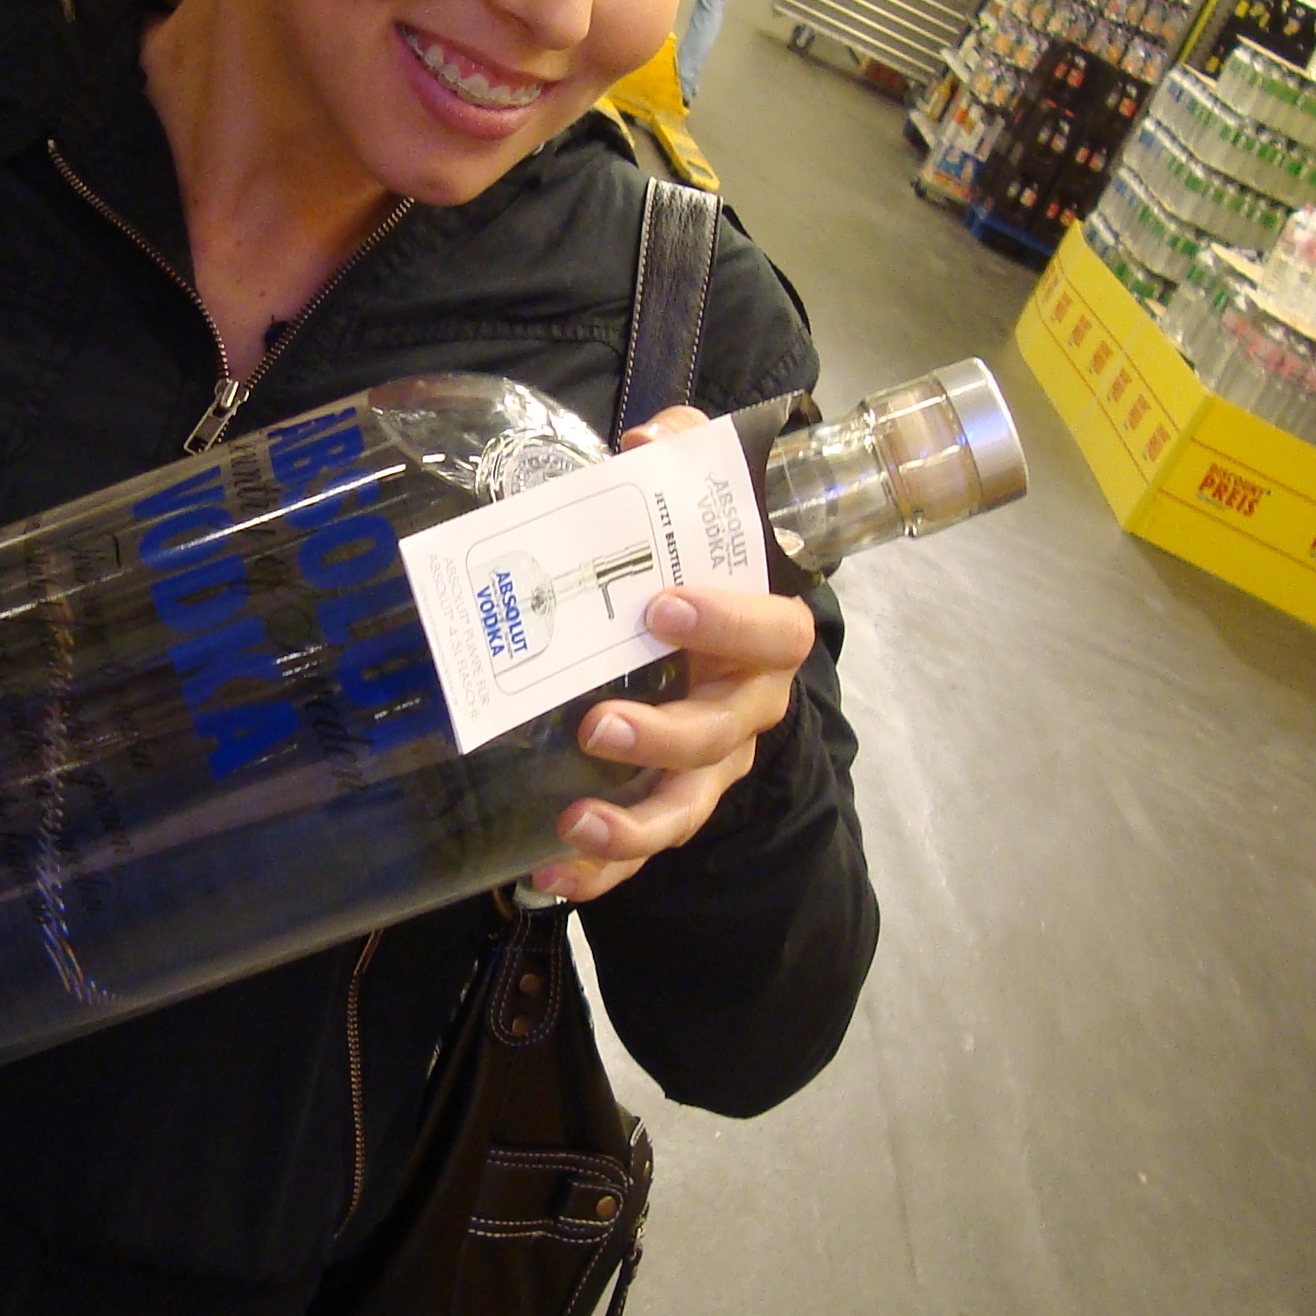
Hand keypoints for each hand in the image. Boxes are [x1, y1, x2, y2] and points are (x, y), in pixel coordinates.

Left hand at [529, 407, 818, 904]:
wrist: (707, 625)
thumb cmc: (696, 566)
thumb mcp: (693, 503)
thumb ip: (678, 455)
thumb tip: (640, 438)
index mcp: (759, 637)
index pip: (771, 633)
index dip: (726, 623)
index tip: (663, 605)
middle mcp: (743, 709)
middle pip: (721, 735)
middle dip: (664, 738)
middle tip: (598, 727)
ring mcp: (708, 766)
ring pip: (685, 808)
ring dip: (632, 825)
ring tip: (575, 824)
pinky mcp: (666, 803)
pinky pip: (640, 850)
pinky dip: (598, 871)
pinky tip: (545, 877)